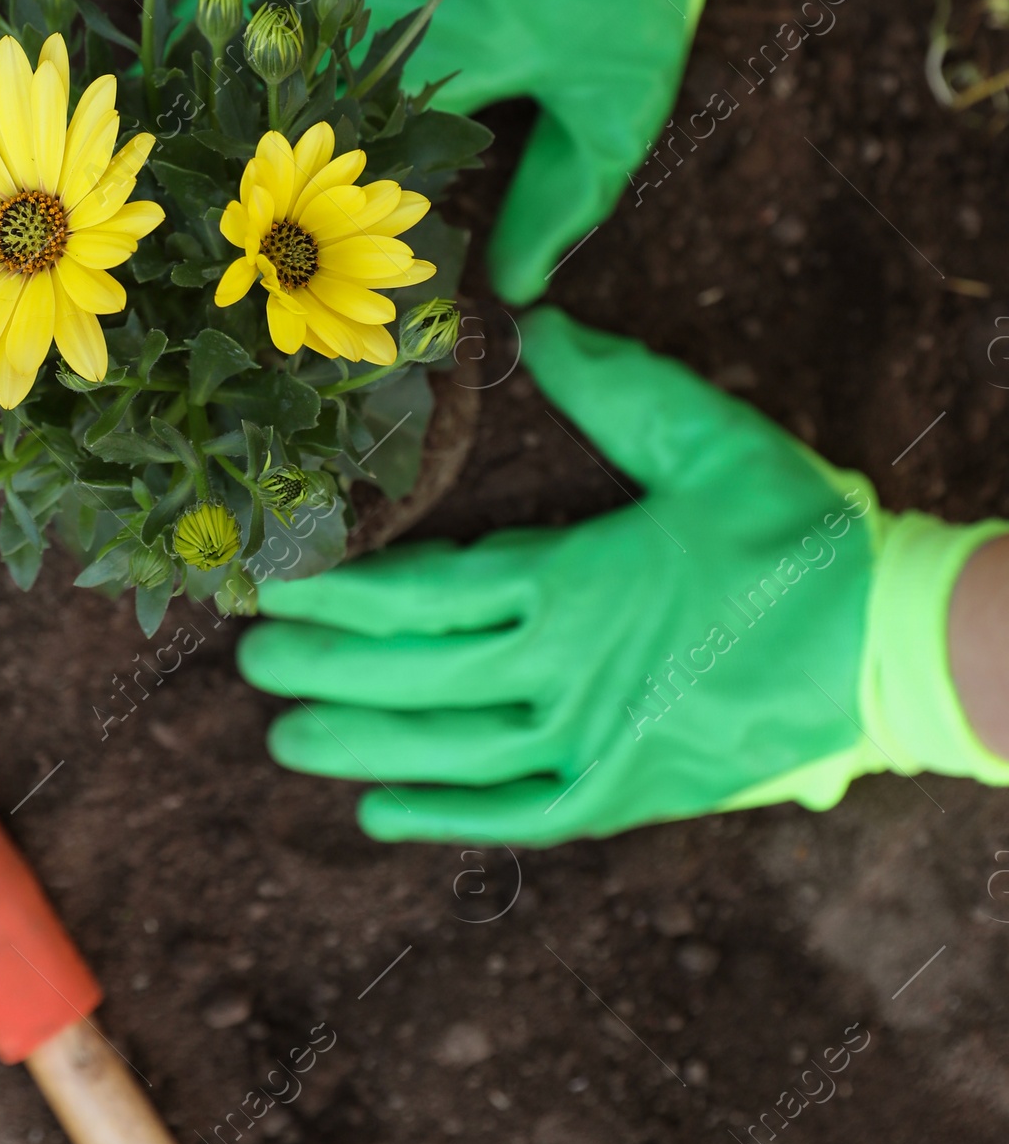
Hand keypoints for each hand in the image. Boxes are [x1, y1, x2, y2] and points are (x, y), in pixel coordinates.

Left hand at [238, 310, 1008, 843]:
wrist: (894, 648)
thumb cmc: (799, 538)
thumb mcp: (710, 440)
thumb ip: (615, 386)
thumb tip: (535, 327)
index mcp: (574, 583)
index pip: (425, 592)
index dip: (342, 592)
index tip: (277, 584)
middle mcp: (566, 674)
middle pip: (417, 675)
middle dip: (325, 667)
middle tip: (249, 658)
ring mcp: (593, 744)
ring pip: (451, 751)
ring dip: (361, 743)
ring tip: (284, 736)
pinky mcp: (627, 792)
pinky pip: (516, 817)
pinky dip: (445, 815)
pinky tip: (381, 811)